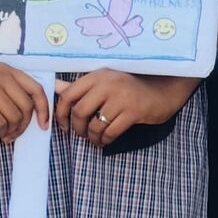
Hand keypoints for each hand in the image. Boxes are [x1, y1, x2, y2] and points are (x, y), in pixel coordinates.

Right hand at [0, 61, 49, 141]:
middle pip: (26, 106)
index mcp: (5, 69)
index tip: (43, 124)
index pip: (36, 88)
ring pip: (14, 116)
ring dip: (10, 131)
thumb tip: (28, 113)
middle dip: (24, 125)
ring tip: (0, 135)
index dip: (43, 109)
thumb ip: (6, 89)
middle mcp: (0, 75)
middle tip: (13, 134)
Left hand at [56, 69, 196, 146]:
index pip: (68, 95)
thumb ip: (79, 86)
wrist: (164, 90)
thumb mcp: (104, 82)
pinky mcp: (134, 112)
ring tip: (94, 139)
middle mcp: (107, 85)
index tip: (63, 125)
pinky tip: (105, 141)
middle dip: (77, 128)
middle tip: (80, 134)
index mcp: (97, 76)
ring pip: (95, 125)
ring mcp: (121, 98)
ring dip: (92, 137)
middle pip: (79, 112)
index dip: (61, 113)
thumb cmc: (129, 87)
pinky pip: (111, 132)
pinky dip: (105, 140)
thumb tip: (54, 87)